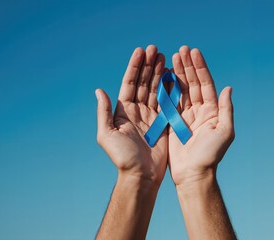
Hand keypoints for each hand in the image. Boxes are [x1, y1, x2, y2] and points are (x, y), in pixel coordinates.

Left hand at [95, 45, 166, 185]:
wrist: (141, 175)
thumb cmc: (122, 157)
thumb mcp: (107, 134)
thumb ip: (104, 112)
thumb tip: (98, 90)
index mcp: (123, 111)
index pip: (130, 83)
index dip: (135, 67)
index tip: (141, 51)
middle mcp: (137, 110)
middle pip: (144, 83)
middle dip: (149, 66)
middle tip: (156, 49)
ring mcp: (151, 116)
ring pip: (156, 89)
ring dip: (160, 73)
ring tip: (165, 57)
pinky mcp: (163, 123)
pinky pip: (167, 102)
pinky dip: (171, 89)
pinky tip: (174, 76)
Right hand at [168, 46, 234, 185]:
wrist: (193, 174)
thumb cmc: (210, 155)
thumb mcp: (224, 132)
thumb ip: (226, 109)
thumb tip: (228, 88)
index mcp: (212, 111)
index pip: (206, 84)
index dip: (200, 68)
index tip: (194, 53)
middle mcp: (200, 110)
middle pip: (193, 83)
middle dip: (187, 66)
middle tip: (181, 50)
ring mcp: (185, 115)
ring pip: (181, 90)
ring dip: (177, 74)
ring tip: (172, 57)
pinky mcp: (173, 122)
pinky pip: (170, 102)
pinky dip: (167, 88)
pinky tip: (163, 76)